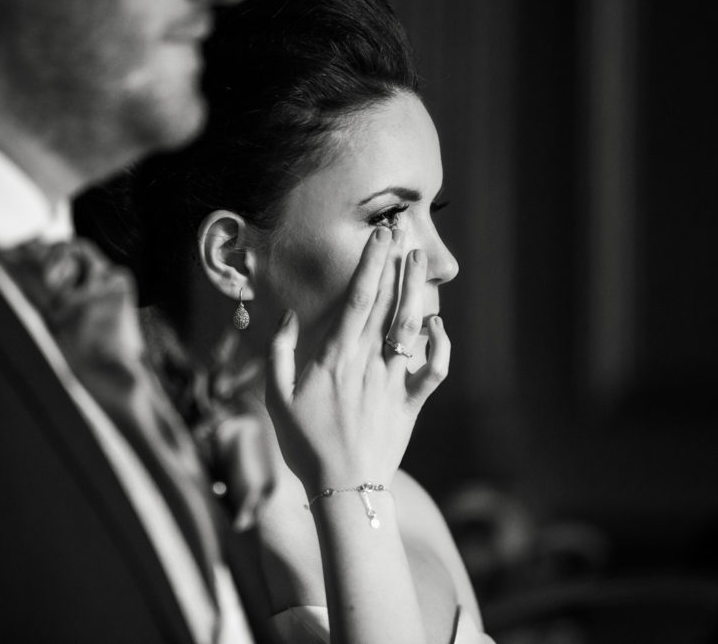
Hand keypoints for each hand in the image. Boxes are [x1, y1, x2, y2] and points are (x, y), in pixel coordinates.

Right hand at [265, 227, 450, 492]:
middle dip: (395, 262)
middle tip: (403, 229)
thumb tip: (288, 315)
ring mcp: (394, 381)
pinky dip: (441, 345)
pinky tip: (438, 324)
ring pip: (410, 326)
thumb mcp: (276, 397)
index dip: (370, 263)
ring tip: (420, 260)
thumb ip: (279, 352)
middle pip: (386, 302)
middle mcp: (369, 361)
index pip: (356, 298)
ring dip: (416, 290)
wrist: (343, 488)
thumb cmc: (304, 444)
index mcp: (335, 357)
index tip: (379, 234)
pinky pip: (434, 369)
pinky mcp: (411, 402)